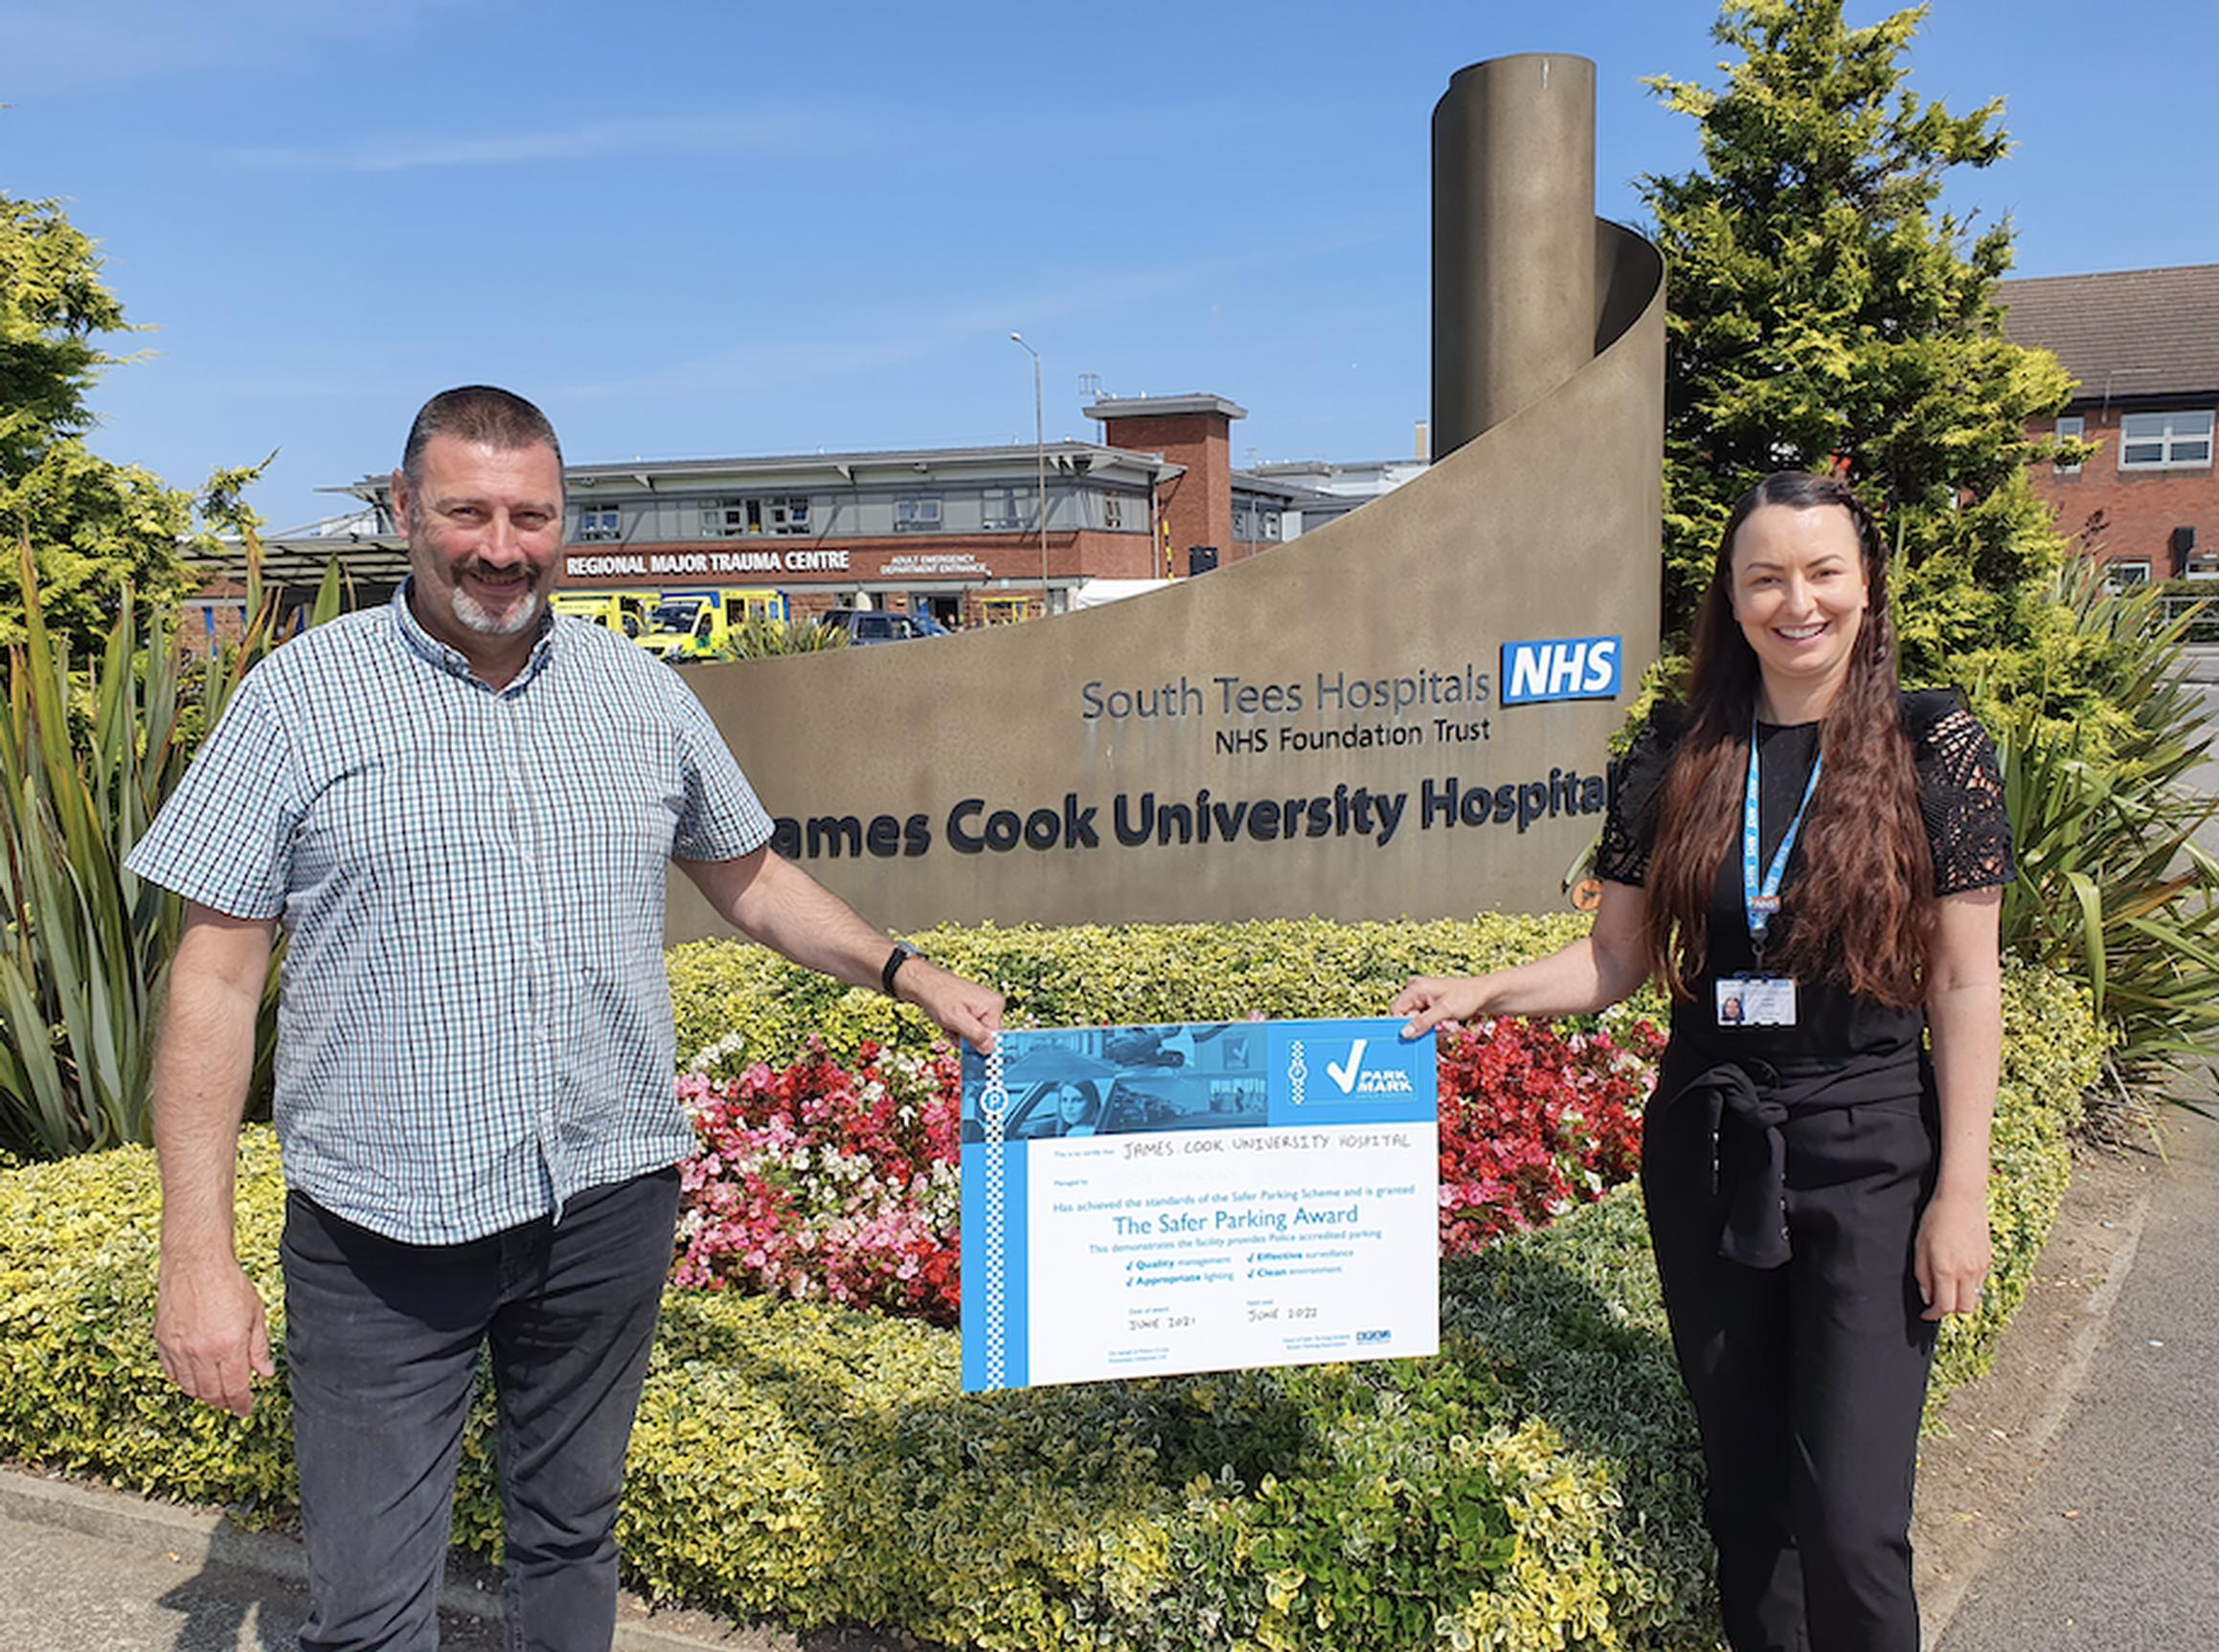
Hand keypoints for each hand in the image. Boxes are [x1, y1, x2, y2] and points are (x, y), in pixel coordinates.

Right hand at [155, 1255, 273, 1416]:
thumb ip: (259, 1347)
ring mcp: (179, 1348)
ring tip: (215, 1392)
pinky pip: (171, 1372)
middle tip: (232, 1403)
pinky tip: (194, 1377)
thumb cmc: (228, 1283)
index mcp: (229, 1346)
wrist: (195, 1262)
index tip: (245, 1410)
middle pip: (211, 1393)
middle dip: (223, 1402)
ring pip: (189, 1387)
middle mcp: (201, 1352)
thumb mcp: (255, 1313)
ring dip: (203, 1394)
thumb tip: (264, 1373)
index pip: (235, 1389)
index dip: (241, 1404)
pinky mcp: (163, 1341)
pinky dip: (183, 1380)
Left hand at [899, 961, 1004, 1053]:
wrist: (924, 984)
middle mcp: (992, 1006)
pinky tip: (949, 1023)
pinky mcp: (974, 1010)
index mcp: (994, 1006)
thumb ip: (975, 1035)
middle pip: (985, 1037)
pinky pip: (969, 1029)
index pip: (996, 1037)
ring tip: (948, 1024)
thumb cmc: (939, 996)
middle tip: (953, 1031)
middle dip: (967, 1039)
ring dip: (959, 1035)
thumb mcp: (956, 1019)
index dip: (981, 1047)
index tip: (969, 1052)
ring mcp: (983, 1008)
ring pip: (974, 1035)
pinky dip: (957, 1030)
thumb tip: (989, 1049)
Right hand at [1391, 974, 1489, 1038]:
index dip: (1402, 1025)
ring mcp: (1422, 996)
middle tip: (1434, 1031)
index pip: (1397, 1010)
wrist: (1485, 994)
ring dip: (1426, 1027)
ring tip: (1444, 1027)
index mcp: (1415, 987)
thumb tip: (1404, 1033)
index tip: (1412, 1038)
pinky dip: (1431, 1025)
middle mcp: (1416, 989)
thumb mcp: (1444, 1011)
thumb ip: (1422, 1023)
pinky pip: (1422, 1017)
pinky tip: (1444, 1026)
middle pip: (1405, 1015)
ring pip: (1414, 1018)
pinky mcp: (1429, 1002)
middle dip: (1417, 1027)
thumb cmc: (1467, 997)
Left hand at [1914, 1187, 1991, 1320]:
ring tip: (1947, 1287)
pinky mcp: (1988, 1259)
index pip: (1944, 1307)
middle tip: (1937, 1302)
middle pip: (1963, 1309)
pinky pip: (1980, 1283)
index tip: (1926, 1314)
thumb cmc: (1936, 1218)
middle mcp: (1967, 1272)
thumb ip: (1922, 1275)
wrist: (1962, 1197)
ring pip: (1974, 1298)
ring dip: (1961, 1299)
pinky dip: (1969, 1286)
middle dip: (1949, 1311)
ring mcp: (1980, 1266)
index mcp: (1946, 1269)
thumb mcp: (1919, 1246)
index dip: (1933, 1315)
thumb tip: (1927, 1296)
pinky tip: (1959, 1273)